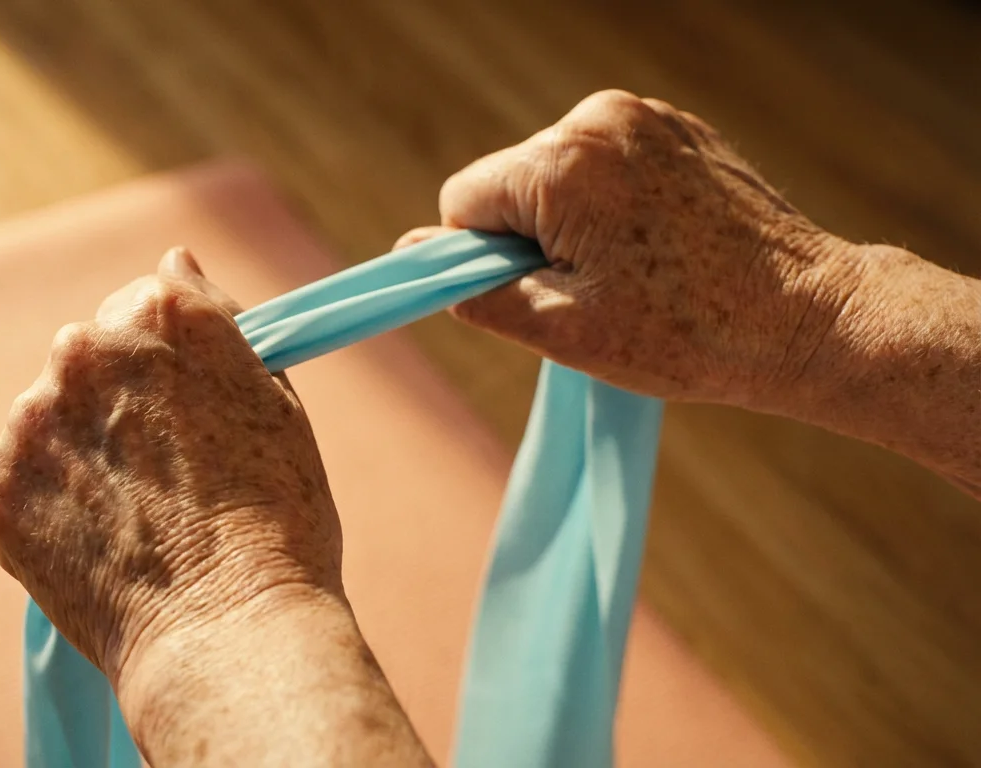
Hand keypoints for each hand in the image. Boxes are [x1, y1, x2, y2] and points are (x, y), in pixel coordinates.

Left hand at [0, 247, 342, 680]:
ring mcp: (34, 417)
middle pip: (91, 351)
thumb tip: (173, 260)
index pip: (147, 300)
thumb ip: (216, 321)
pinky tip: (101, 538)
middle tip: (167, 469)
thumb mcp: (276, 400)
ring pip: (50, 412)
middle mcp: (86, 347)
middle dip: (119, 396)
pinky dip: (53, 499)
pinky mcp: (0, 486)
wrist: (228, 634)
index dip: (171, 358)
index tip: (192, 407)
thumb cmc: (279, 522)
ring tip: (136, 515)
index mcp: (163, 312)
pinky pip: (23, 474)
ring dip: (80, 445)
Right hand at [400, 90, 863, 408]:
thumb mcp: (563, 329)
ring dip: (570, 222)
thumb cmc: (687, 334)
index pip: (465, 199)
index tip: (534, 292)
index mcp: (563, 164)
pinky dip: (612, 204)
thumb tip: (412, 256)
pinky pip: (606, 164)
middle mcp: (599, 120)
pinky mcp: (677, 129)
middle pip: (511, 181)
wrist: (808, 319)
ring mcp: (645, 118)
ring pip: (557, 173)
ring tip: (632, 272)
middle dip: (529, 237)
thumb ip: (476, 289)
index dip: (482, 257)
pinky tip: (656, 248)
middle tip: (590, 291)